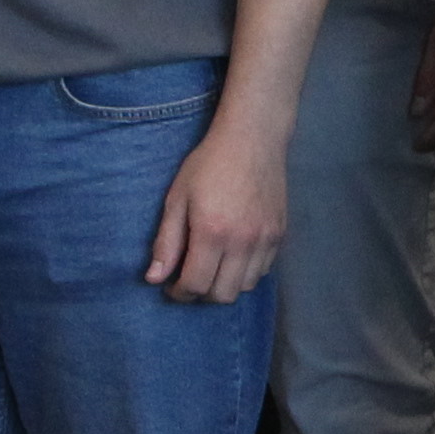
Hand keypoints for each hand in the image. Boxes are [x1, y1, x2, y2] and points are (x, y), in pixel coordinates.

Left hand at [146, 116, 286, 303]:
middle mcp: (242, 241)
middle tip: (190, 278)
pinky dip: (246, 272)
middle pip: (222, 294)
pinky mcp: (280, 233)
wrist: (253, 139)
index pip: (195, 285)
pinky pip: (263, 270)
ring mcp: (265, 238)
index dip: (178, 293)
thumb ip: (166, 242)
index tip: (171, 286)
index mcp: (212, 232)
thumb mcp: (177, 199)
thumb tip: (154, 279)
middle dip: (201, 294)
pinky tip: (233, 255)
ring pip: (246, 287)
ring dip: (225, 285)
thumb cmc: (209, 164)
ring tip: (213, 268)